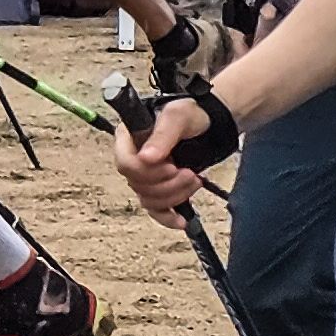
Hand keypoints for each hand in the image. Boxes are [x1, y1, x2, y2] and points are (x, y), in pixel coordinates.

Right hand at [113, 91, 212, 218]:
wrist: (210, 126)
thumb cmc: (192, 115)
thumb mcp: (178, 116)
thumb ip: (162, 135)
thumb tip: (146, 158)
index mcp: (128, 137)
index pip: (125, 163)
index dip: (147, 171)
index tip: (171, 166)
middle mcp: (133, 157)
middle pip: (137, 184)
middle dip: (167, 184)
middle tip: (190, 173)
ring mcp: (144, 175)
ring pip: (148, 199)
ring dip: (174, 196)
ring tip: (195, 180)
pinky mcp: (159, 188)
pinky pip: (155, 210)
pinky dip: (168, 218)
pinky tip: (181, 221)